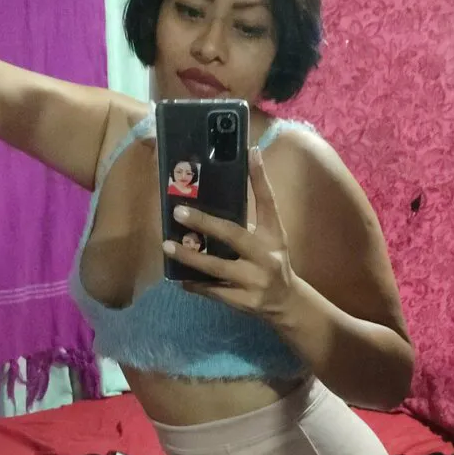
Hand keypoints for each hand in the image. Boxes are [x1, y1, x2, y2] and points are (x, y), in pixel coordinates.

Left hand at [162, 148, 299, 323]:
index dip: (260, 177)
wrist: (285, 302)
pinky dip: (195, 284)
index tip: (250, 152)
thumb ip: (257, 206)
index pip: (268, 202)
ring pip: (217, 268)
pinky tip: (179, 276)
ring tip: (168, 246)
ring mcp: (254, 281)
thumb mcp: (272, 234)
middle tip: (178, 212)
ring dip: (190, 257)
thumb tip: (246, 163)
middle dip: (204, 223)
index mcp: (274, 235)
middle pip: (234, 235)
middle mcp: (266, 256)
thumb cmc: (273, 260)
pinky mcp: (242, 302)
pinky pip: (213, 291)